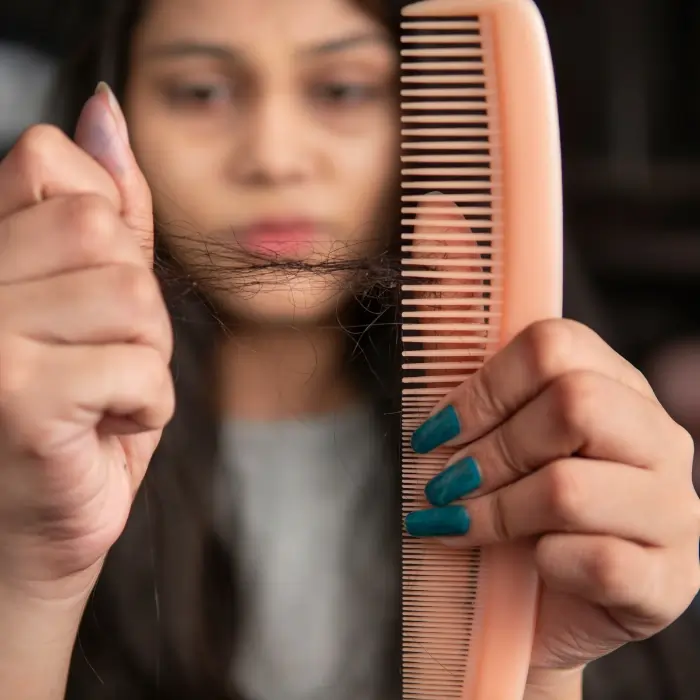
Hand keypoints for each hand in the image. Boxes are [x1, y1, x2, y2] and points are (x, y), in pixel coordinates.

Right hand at [0, 84, 172, 602]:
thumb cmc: (76, 417)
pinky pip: (140, 368)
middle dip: (133, 307)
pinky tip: (101, 433)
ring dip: (144, 357)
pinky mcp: (17, 396)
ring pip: (131, 298)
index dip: (101, 226)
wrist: (30, 532)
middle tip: (98, 363)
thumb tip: (104, 112)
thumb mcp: (98, 304)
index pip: (50, 161)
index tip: (87, 295)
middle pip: (102, 233)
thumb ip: (105, 210)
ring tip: (102, 399)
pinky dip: (146, 407)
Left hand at [406, 317, 699, 670]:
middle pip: (574, 402)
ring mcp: (673, 510)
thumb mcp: (500, 452)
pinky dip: (547, 564)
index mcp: (616, 388)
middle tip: (444, 483)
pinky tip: (533, 567)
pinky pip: (600, 561)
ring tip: (458, 525)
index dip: (485, 387)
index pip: (555, 346)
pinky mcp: (671, 581)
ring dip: (498, 511)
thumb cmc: (517, 519)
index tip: (437, 430)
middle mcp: (658, 439)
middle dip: (490, 450)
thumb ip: (480, 414)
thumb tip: (433, 411)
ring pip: (572, 486)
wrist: (543, 608)